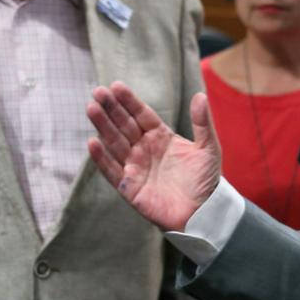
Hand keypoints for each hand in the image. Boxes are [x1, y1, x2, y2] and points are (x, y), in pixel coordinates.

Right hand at [87, 82, 221, 230]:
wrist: (203, 214)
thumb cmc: (206, 181)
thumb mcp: (208, 148)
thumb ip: (202, 123)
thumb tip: (200, 95)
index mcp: (160, 137)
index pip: (141, 115)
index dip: (129, 101)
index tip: (116, 86)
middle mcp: (144, 149)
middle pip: (124, 125)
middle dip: (111, 109)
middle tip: (97, 92)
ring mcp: (135, 167)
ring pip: (115, 143)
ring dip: (103, 127)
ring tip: (91, 109)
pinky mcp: (129, 187)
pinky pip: (112, 171)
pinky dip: (102, 158)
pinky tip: (93, 142)